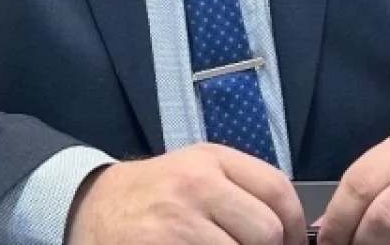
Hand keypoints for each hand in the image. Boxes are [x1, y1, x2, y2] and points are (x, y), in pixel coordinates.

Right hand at [66, 143, 306, 244]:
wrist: (92, 208)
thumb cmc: (153, 193)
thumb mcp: (195, 171)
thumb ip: (240, 187)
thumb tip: (289, 227)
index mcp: (212, 160)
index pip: (278, 190)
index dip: (297, 227)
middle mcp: (197, 185)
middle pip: (267, 230)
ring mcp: (178, 221)